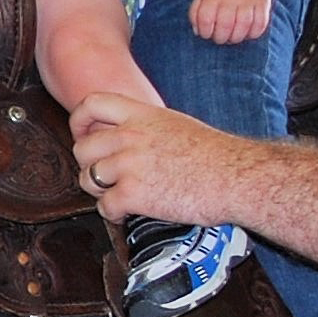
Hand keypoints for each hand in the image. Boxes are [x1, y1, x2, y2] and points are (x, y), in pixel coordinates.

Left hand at [70, 92, 249, 225]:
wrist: (238, 178)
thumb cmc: (216, 156)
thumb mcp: (177, 125)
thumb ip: (146, 128)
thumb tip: (126, 138)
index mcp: (142, 116)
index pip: (92, 103)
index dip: (79, 120)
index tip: (82, 134)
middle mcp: (131, 137)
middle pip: (82, 148)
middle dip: (88, 165)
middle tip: (103, 176)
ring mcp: (130, 165)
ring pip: (88, 179)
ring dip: (99, 192)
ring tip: (117, 196)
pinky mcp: (134, 194)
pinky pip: (105, 206)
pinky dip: (113, 213)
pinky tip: (127, 213)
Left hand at [188, 0, 273, 43]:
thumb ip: (196, 10)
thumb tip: (197, 31)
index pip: (205, 20)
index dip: (204, 32)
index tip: (206, 34)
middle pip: (224, 26)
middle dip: (220, 38)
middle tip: (220, 38)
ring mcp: (248, 0)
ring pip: (243, 27)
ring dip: (236, 38)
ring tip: (233, 37)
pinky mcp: (263, 2)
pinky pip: (261, 23)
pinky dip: (254, 33)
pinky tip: (248, 33)